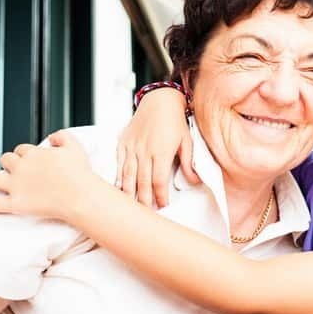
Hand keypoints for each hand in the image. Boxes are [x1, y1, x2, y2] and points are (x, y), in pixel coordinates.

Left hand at [0, 130, 94, 221]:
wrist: (81, 196)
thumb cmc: (80, 174)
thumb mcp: (75, 147)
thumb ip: (62, 137)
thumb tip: (52, 137)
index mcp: (34, 154)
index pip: (21, 150)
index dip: (24, 155)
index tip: (29, 161)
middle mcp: (21, 167)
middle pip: (5, 160)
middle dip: (9, 164)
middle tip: (17, 172)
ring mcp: (16, 186)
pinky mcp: (16, 204)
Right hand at [117, 87, 199, 207]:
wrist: (160, 100)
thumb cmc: (176, 122)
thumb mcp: (187, 141)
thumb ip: (189, 163)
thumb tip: (195, 182)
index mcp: (161, 152)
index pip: (159, 181)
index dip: (161, 196)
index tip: (163, 206)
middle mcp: (145, 151)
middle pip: (142, 181)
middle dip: (144, 199)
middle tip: (146, 213)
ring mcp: (132, 147)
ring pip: (128, 175)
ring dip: (129, 192)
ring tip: (131, 207)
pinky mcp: (123, 143)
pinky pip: (119, 163)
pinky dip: (118, 177)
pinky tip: (118, 189)